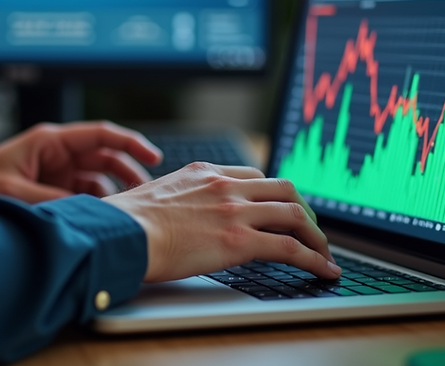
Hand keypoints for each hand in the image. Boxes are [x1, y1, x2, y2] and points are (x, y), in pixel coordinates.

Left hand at [0, 122, 162, 207]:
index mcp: (51, 141)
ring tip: (125, 213)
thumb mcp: (13, 192)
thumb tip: (85, 214)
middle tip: (145, 194)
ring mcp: (57, 172)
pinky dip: (97, 206)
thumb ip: (50, 202)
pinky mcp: (53, 190)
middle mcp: (58, 153)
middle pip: (106, 158)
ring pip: (99, 179)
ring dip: (113, 194)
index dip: (131, 144)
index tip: (154, 157)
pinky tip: (103, 220)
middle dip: (128, 172)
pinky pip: (85, 195)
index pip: (101, 135)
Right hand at [103, 163, 339, 281]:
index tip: (282, 209)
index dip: (274, 194)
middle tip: (311, 231)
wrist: (120, 232)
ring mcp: (234, 209)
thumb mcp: (156, 197)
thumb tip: (177, 220)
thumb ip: (178, 202)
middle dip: (304, 210)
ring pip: (295, 215)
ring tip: (324, 255)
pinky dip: (314, 259)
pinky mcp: (239, 239)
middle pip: (283, 188)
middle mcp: (224, 184)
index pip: (254, 176)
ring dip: (316, 237)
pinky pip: (290, 247)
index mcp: (203, 172)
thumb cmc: (126, 222)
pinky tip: (323, 271)